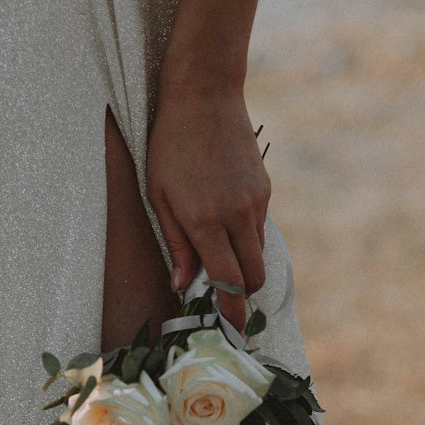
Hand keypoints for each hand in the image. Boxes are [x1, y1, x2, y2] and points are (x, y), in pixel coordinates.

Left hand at [145, 82, 270, 335]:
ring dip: (243, 266)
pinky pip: (258, 229)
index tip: (229, 332)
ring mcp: (255, 202)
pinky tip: (224, 224)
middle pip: (253, 278)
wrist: (205, 93)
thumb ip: (176, 244)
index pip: (228, 285)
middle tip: (221, 301)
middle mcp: (237, 216)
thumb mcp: (159, 196)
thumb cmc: (170, 144)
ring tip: (218, 258)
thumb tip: (182, 285)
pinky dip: (245, 239)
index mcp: (206, 222)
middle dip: (241, 296)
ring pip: (258, 255)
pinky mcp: (265, 189)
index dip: (230, 313)